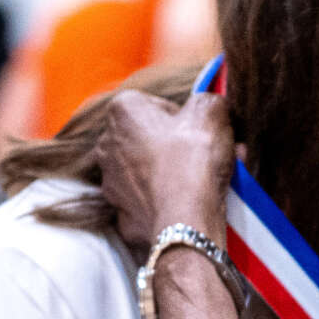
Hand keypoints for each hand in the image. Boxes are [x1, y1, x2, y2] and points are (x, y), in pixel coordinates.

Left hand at [95, 89, 233, 255]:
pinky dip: (169, 201)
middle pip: (150, 138)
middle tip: (210, 154)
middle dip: (179, 144)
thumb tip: (210, 105)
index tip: (203, 130)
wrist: (186, 220)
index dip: (185, 117)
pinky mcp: (122, 214)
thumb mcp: (211, 111)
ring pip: (150, 171)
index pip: (155, 104)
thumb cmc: (193, 160)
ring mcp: (111, 182)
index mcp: (123, 111)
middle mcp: (107, 144)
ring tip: (209, 180)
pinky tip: (192, 203)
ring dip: (175, 172)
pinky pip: (150, 201)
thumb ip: (207, 99)